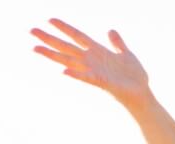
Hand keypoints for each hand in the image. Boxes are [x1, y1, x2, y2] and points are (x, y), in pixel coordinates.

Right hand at [31, 18, 149, 108]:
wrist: (142, 94)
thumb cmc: (135, 76)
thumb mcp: (126, 54)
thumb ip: (117, 43)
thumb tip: (110, 30)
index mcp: (98, 52)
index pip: (77, 36)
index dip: (65, 28)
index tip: (49, 19)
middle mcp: (92, 61)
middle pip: (67, 47)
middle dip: (49, 39)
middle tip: (31, 31)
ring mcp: (95, 71)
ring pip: (70, 61)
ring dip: (53, 55)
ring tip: (36, 49)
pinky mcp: (102, 82)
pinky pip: (87, 78)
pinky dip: (76, 74)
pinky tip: (64, 71)